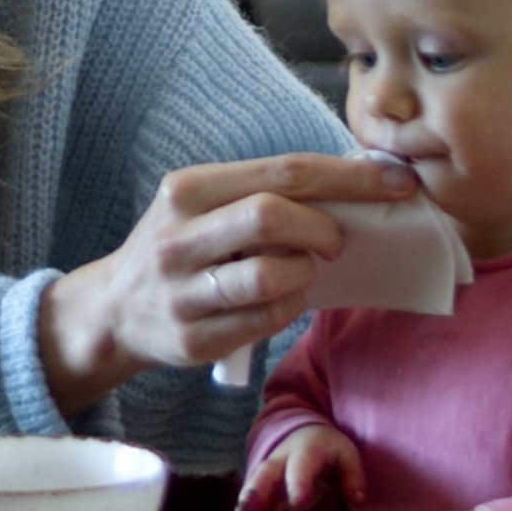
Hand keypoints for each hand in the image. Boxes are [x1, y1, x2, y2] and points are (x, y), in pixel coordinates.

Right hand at [37, 152, 418, 413]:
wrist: (113, 310)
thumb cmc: (181, 248)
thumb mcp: (202, 205)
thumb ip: (263, 191)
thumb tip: (357, 180)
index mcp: (186, 190)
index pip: (282, 172)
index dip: (349, 177)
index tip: (397, 183)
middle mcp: (178, 237)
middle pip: (273, 215)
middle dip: (323, 228)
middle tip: (337, 241)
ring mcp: (182, 292)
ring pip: (271, 275)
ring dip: (306, 272)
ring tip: (304, 271)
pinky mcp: (192, 339)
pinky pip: (266, 320)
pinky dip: (291, 307)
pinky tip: (285, 299)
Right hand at [236, 424, 364, 510]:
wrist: (305, 436)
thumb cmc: (328, 449)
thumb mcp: (347, 455)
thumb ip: (353, 476)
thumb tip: (358, 500)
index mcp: (305, 451)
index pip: (300, 466)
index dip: (298, 483)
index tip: (298, 501)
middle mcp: (280, 461)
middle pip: (265, 475)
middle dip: (255, 493)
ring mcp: (268, 476)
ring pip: (252, 490)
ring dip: (247, 509)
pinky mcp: (261, 490)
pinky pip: (251, 504)